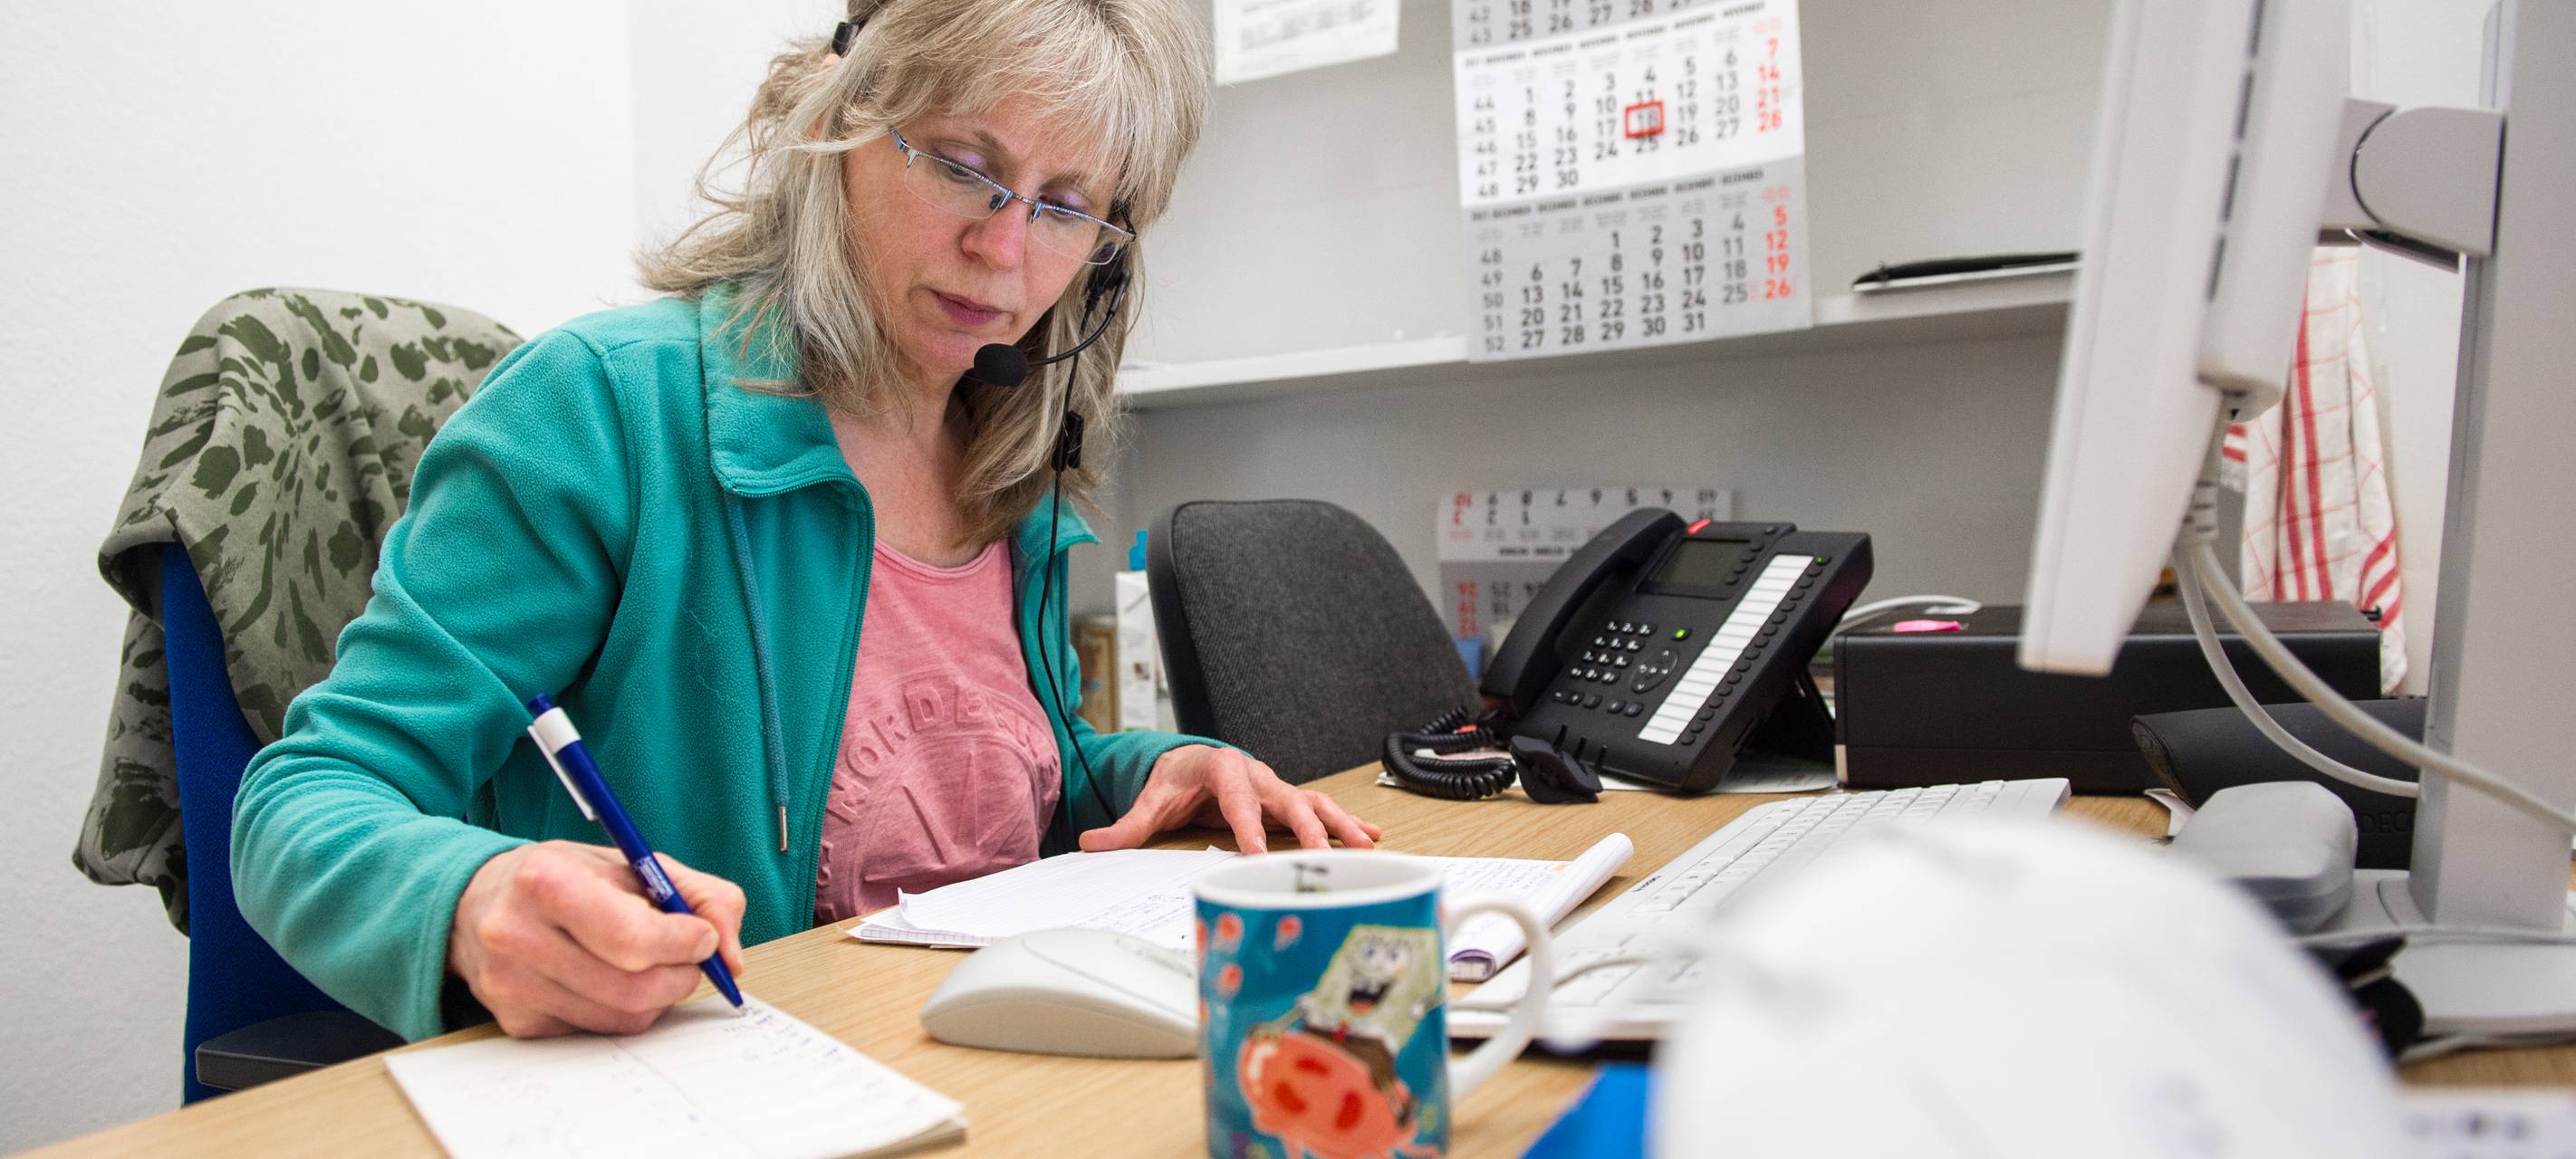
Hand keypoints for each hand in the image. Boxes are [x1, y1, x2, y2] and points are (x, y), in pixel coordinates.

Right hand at [447, 841, 747, 1037]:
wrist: (481, 902)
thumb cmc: (569, 877)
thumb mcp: (634, 863)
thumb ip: (702, 895)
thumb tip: (731, 958)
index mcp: (545, 881)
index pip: (632, 937)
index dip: (683, 943)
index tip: (703, 938)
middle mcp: (516, 935)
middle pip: (632, 987)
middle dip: (679, 976)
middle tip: (689, 958)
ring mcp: (511, 985)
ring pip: (621, 1018)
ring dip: (657, 997)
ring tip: (649, 964)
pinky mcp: (516, 1022)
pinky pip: (598, 1032)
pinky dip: (623, 1011)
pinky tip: (610, 979)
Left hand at [1078, 746, 1383, 853]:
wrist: (1190, 762)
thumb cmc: (1175, 780)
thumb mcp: (1151, 801)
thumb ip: (1126, 825)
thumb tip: (1090, 842)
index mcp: (1222, 770)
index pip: (1236, 797)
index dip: (1248, 824)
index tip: (1255, 852)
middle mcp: (1256, 775)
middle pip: (1287, 799)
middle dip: (1306, 828)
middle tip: (1322, 856)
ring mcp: (1276, 788)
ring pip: (1313, 802)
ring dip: (1339, 824)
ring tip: (1364, 845)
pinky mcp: (1286, 801)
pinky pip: (1321, 809)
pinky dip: (1347, 822)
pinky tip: (1371, 837)